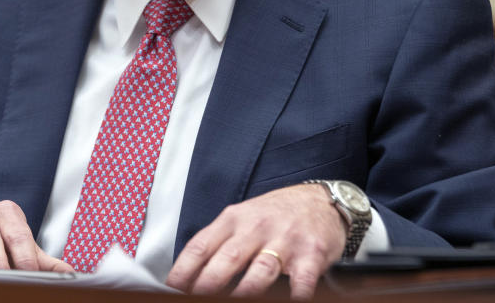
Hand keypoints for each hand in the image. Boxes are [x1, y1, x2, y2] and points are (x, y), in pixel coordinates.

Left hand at [166, 184, 346, 298]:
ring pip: (260, 270)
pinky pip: (301, 281)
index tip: (173, 287)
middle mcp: (257, 227)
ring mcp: (285, 240)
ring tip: (233, 301)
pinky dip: (295, 296)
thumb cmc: (276, 214)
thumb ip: (219, 242)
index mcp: (234, 219)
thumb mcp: (242, 218)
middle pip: (228, 259)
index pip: (202, 245)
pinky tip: (289, 300)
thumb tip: (189, 274)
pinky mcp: (311, 254)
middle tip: (196, 298)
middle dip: (208, 284)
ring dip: (245, 292)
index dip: (184, 269)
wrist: (321, 200)